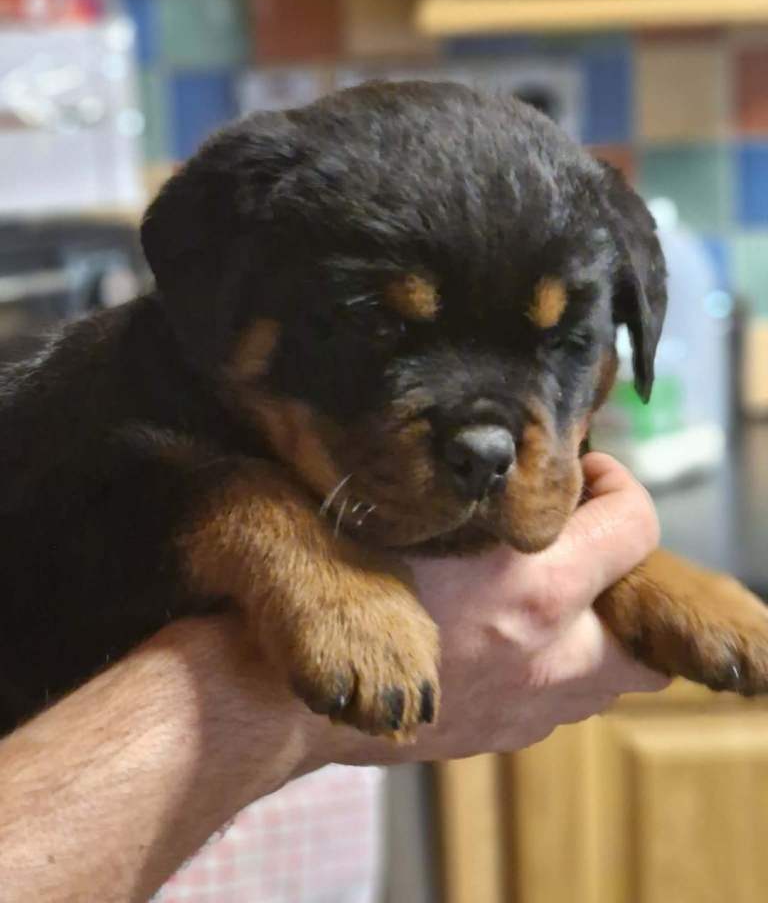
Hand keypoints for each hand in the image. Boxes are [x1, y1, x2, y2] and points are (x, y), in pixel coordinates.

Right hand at [311, 452, 667, 765]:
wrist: (282, 688)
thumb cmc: (332, 580)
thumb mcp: (401, 508)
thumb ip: (478, 485)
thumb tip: (519, 458)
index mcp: (533, 589)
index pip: (636, 528)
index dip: (618, 488)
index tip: (579, 475)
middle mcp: (547, 658)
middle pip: (645, 642)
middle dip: (624, 590)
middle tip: (577, 551)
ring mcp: (526, 709)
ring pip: (605, 679)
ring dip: (589, 633)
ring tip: (539, 593)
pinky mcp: (497, 735)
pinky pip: (556, 704)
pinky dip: (550, 671)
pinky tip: (501, 641)